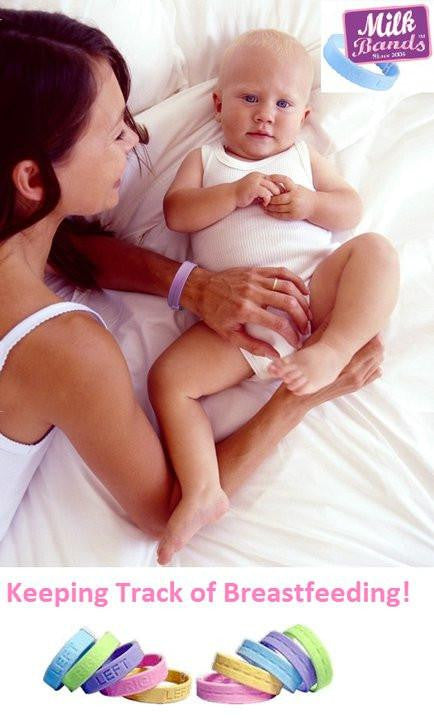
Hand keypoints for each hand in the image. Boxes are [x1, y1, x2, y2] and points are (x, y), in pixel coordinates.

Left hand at [186, 266, 311, 356]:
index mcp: (245, 310)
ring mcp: (255, 279)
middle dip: (302, 317)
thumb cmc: (213, 314)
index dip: (292, 334)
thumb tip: (274, 356)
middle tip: (307, 328)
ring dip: (302, 300)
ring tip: (308, 313)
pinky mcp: (256, 270)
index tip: (298, 341)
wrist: (200, 288)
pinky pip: (281, 272)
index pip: (278, 323)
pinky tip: (303, 292)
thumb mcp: (229, 335)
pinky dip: (295, 281)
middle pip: (288, 302)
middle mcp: (252, 293)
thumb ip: (253, 346)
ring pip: (288, 286)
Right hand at [233, 172, 281, 208]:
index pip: (273, 178)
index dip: (278, 186)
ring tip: (272, 202)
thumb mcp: (254, 189)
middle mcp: (257, 176)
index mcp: (258, 175)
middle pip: (274, 181)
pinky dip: (267, 199)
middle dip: (278, 191)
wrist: (230, 196)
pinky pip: (266, 193)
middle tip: (281, 199)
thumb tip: (274, 195)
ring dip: (273, 196)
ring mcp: (255, 181)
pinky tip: (264, 204)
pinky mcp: (253, 188)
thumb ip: (263, 190)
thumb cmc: (242, 194)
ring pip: (271, 187)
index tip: (281, 194)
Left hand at [264, 174, 315, 220]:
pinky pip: (280, 215)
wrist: (315, 206)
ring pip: (277, 208)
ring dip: (269, 207)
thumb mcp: (297, 187)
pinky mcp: (294, 216)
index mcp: (295, 188)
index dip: (275, 178)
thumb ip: (287, 187)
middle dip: (269, 199)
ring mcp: (294, 207)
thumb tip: (271, 183)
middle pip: (278, 198)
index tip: (267, 178)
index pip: (285, 180)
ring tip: (263, 205)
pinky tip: (268, 212)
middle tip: (261, 198)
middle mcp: (295, 197)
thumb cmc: (304, 195)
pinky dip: (272, 214)